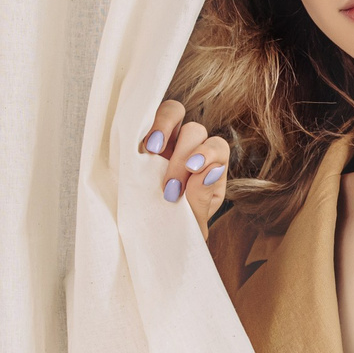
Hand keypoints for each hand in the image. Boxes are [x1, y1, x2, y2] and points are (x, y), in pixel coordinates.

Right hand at [136, 98, 229, 240]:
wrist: (148, 240)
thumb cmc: (176, 230)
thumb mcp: (192, 222)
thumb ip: (201, 198)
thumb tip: (210, 169)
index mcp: (210, 168)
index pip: (217, 147)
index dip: (207, 153)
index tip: (192, 171)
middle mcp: (191, 150)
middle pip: (195, 130)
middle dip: (182, 155)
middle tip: (168, 187)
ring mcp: (166, 142)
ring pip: (172, 112)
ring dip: (163, 126)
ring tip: (150, 150)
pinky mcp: (141, 141)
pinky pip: (144, 120)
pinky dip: (141, 125)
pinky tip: (135, 145)